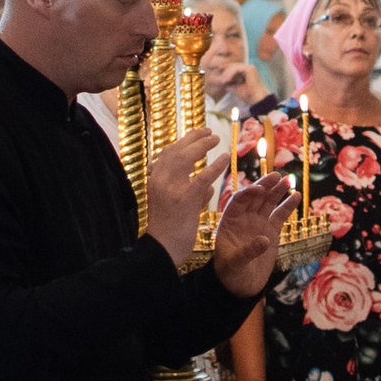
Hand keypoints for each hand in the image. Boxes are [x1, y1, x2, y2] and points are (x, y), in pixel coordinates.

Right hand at [142, 129, 230, 264]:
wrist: (162, 250)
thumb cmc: (169, 230)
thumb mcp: (174, 206)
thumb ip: (189, 193)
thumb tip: (208, 186)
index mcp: (154, 181)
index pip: (166, 154)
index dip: (182, 142)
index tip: (195, 135)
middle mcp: (159, 181)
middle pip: (175, 150)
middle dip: (192, 138)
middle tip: (208, 130)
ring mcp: (171, 189)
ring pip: (185, 158)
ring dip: (202, 145)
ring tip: (216, 139)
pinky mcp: (184, 199)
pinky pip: (202, 177)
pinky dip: (215, 166)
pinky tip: (225, 158)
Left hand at [210, 168, 295, 297]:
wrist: (241, 285)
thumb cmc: (231, 273)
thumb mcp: (235, 264)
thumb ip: (248, 251)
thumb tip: (264, 240)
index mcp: (229, 221)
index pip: (238, 201)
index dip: (248, 193)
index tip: (259, 190)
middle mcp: (243, 218)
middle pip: (255, 197)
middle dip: (265, 186)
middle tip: (277, 175)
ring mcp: (258, 223)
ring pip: (268, 202)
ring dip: (277, 191)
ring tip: (288, 180)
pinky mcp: (271, 231)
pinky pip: (280, 215)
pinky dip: (287, 205)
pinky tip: (296, 196)